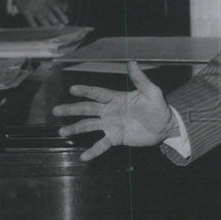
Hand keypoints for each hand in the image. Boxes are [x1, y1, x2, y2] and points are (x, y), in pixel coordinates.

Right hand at [13, 0, 68, 26]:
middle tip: (62, 28)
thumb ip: (56, 1)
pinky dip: (36, 26)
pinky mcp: (25, 11)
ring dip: (48, 25)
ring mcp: (32, 7)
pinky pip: (31, 21)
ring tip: (54, 31)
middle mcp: (40, 2)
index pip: (56, 7)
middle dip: (56, 21)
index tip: (66, 21)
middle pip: (49, 13)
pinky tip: (41, 32)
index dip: (61, 14)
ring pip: (41, 18)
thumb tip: (66, 9)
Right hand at [53, 61, 176, 160]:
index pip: (98, 93)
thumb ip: (140, 79)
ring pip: (89, 126)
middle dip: (71, 109)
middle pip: (87, 109)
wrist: (165, 126)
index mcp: (116, 98)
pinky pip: (101, 144)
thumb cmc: (158, 106)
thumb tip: (132, 62)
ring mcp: (111, 125)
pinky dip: (93, 151)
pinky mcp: (115, 138)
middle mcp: (110, 111)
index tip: (72, 89)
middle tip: (56, 110)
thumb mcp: (151, 91)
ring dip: (75, 129)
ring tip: (62, 132)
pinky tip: (84, 157)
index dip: (85, 91)